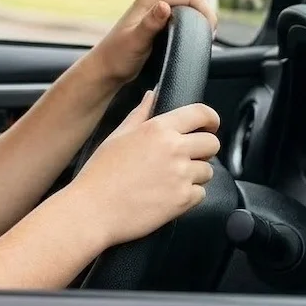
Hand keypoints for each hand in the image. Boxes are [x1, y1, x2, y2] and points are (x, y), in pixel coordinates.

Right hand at [61, 90, 220, 247]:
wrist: (93, 210)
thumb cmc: (99, 173)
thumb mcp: (117, 137)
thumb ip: (140, 114)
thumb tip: (152, 96)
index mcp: (157, 129)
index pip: (201, 113)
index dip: (210, 119)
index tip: (209, 126)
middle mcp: (174, 149)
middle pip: (212, 143)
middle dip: (203, 149)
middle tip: (186, 157)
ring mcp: (180, 175)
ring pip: (208, 170)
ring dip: (195, 174)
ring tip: (169, 179)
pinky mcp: (183, 200)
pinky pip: (200, 193)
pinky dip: (189, 195)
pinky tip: (167, 195)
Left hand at [87, 0, 217, 84]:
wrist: (106, 68)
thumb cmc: (117, 57)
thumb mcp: (135, 41)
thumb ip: (150, 24)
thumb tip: (164, 6)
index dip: (206, 12)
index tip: (209, 33)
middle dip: (206, 15)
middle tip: (208, 38)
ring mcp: (159, 8)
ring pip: (191, 7)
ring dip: (201, 20)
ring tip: (203, 39)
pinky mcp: (161, 19)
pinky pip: (185, 16)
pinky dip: (194, 25)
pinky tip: (193, 39)